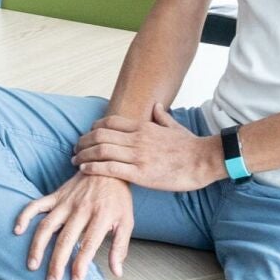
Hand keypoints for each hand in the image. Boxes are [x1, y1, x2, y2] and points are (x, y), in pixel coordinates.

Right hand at [15, 171, 135, 279]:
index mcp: (100, 217)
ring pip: (47, 226)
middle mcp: (81, 210)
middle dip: (56, 263)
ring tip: (32, 265)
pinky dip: (25, 216)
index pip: (88, 245)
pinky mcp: (55, 195)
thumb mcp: (127, 221)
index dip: (81, 265)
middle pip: (65, 240)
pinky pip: (36, 205)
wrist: (108, 166)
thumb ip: (120, 247)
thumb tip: (116, 272)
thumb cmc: (118, 197)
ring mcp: (65, 202)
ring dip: (38, 246)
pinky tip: (18, 230)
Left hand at [72, 104, 221, 191]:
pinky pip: (109, 168)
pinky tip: (84, 169)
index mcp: (143, 126)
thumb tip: (156, 106)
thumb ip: (162, 116)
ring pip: (101, 150)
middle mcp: (137, 138)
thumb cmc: (191, 146)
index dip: (94, 127)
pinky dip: (93, 167)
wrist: (204, 160)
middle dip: (83, 141)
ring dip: (83, 154)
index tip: (87, 134)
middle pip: (100, 134)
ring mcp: (137, 155)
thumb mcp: (175, 126)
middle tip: (75, 147)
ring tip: (74, 159)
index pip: (110, 121)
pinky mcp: (140, 173)